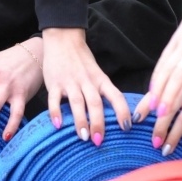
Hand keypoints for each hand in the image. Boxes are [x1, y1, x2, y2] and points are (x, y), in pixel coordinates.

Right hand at [41, 28, 129, 145]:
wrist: (63, 39)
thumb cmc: (82, 60)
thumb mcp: (97, 74)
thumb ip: (102, 91)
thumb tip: (113, 117)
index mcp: (101, 80)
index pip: (116, 96)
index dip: (122, 112)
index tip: (127, 128)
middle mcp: (87, 81)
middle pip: (95, 103)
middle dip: (98, 123)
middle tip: (98, 141)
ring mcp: (70, 82)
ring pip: (77, 102)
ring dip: (80, 121)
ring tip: (83, 137)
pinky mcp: (54, 83)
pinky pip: (55, 99)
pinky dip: (56, 112)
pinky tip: (57, 125)